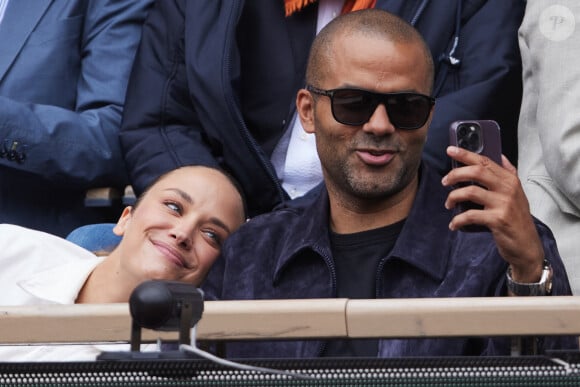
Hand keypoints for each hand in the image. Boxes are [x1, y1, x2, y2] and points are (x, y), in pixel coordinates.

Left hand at [441, 146, 543, 282]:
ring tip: (448, 204)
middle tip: (444, 181)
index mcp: (510, 180)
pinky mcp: (497, 220)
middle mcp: (508, 189)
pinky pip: (470, 215)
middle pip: (476, 172)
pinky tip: (454, 224)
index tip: (450, 150)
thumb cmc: (517, 219)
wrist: (526, 246)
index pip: (485, 161)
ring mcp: (503, 204)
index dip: (466, 154)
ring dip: (453, 197)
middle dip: (456, 174)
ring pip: (470, 192)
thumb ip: (508, 174)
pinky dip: (457, 220)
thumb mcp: (517, 193)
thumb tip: (500, 156)